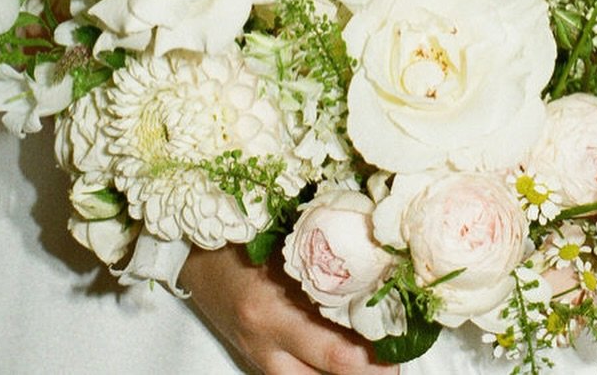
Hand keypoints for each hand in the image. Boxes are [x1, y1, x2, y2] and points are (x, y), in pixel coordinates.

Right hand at [185, 246, 388, 374]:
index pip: (334, 350)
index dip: (374, 353)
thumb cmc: (239, 236)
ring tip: (379, 362)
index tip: (405, 340)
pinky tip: (348, 360)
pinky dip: (321, 372)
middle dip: (370, 370)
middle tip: (398, 361)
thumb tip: (375, 261)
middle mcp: (267, 340)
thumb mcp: (279, 241)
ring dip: (348, 374)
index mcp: (272, 309)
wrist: (192, 256)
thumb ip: (320, 259)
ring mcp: (259, 356)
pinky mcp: (256, 361)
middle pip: (329, 371)